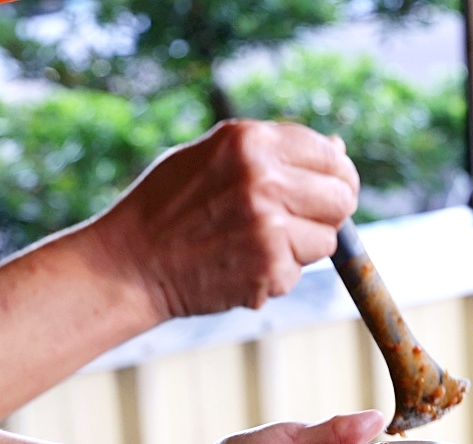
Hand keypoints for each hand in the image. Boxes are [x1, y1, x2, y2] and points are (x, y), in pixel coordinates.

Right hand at [84, 119, 359, 320]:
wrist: (131, 264)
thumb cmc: (169, 207)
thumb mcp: (215, 157)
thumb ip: (275, 152)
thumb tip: (338, 150)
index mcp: (251, 142)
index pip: (331, 155)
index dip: (336, 177)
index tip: (327, 192)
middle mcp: (264, 178)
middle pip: (341, 197)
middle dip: (327, 213)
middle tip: (298, 224)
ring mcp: (270, 225)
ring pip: (327, 239)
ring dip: (302, 247)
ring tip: (255, 244)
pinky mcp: (271, 267)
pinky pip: (300, 271)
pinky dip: (278, 274)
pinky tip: (241, 265)